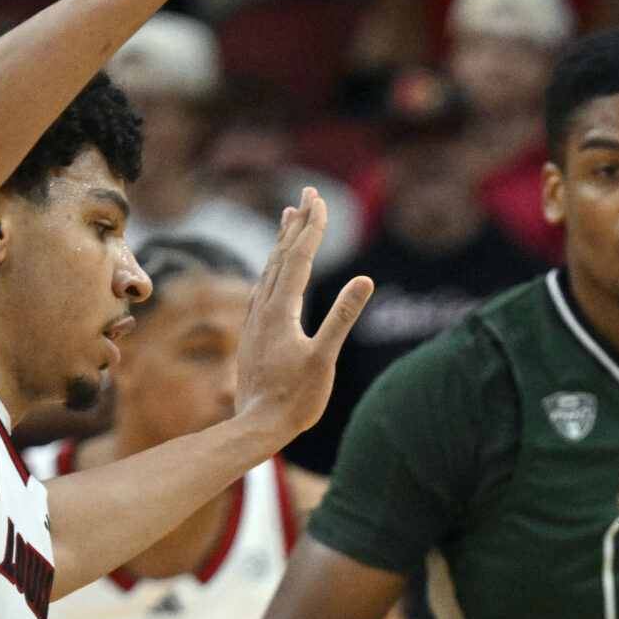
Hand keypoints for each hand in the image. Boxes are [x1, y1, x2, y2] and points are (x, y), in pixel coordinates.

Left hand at [233, 191, 372, 449]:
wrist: (257, 425)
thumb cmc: (295, 399)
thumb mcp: (324, 359)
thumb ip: (342, 318)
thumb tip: (365, 281)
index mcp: (281, 310)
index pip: (299, 257)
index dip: (312, 228)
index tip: (321, 200)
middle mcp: (264, 307)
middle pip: (282, 255)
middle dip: (297, 223)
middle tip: (308, 193)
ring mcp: (256, 319)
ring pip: (269, 269)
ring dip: (282, 241)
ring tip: (288, 217)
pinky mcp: (254, 332)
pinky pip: (263, 287)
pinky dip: (273, 267)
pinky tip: (274, 270)